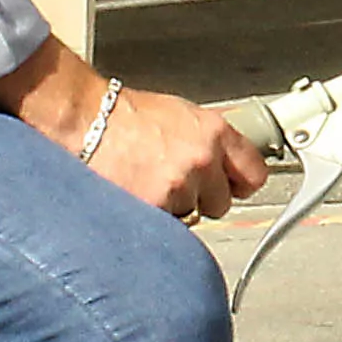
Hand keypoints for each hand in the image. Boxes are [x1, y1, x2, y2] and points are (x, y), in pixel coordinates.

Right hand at [91, 83, 268, 224]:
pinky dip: (153, 218)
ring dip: (173, 208)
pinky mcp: (156, 207)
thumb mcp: (180, 115)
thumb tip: (224, 164)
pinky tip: (137, 194)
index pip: (254, 173)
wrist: (87, 121)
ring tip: (148, 182)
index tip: (235, 187)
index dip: (241, 184)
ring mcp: (179, 185)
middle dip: (202, 199)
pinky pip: (166, 226)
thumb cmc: (126, 117)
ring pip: (190, 217)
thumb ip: (208, 141)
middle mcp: (202, 159)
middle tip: (173, 182)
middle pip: (222, 203)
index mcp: (213, 132)